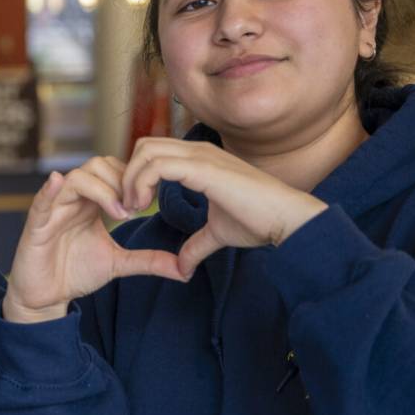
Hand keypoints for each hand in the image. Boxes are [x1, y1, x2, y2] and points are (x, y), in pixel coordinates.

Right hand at [4, 156, 185, 322]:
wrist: (45, 297)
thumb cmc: (76, 273)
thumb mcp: (119, 263)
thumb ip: (148, 260)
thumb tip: (184, 269)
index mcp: (91, 203)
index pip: (113, 171)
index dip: (133, 179)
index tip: (150, 202)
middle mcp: (73, 199)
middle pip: (96, 166)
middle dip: (121, 181)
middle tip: (136, 207)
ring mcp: (54, 209)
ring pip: (76, 178)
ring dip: (102, 190)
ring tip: (119, 214)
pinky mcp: (37, 223)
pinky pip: (42, 199)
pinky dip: (50, 189)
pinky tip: (58, 182)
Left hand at [119, 138, 327, 278]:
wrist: (287, 220)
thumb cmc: (259, 223)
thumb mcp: (218, 234)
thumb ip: (196, 246)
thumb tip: (182, 268)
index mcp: (200, 159)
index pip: (155, 151)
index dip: (137, 175)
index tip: (134, 206)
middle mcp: (199, 151)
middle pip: (145, 145)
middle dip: (127, 174)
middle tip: (128, 206)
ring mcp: (201, 156)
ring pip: (146, 151)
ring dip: (130, 179)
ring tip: (133, 207)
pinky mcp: (204, 168)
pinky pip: (157, 165)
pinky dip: (140, 183)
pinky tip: (143, 206)